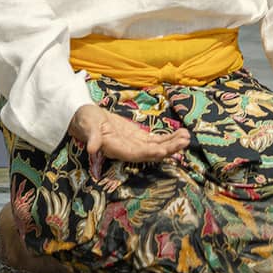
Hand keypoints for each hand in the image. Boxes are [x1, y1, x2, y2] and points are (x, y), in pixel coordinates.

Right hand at [68, 103, 190, 178]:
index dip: (148, 153)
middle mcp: (127, 149)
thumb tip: (91, 148)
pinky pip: (155, 140)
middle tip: (184, 142)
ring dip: (171, 143)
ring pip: (155, 146)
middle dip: (167, 148)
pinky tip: (180, 134)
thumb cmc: (85, 120)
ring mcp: (134, 144)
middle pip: (150, 152)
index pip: (134, 154)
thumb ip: (91, 137)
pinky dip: (167, 138)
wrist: (86, 118)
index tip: (163, 151)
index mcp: (115, 148)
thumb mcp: (87, 126)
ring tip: (186, 137)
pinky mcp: (137, 137)